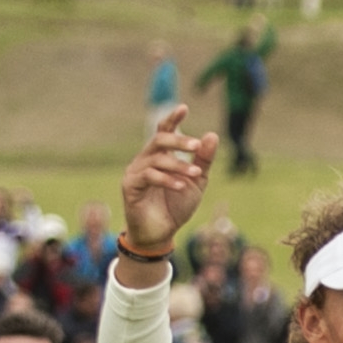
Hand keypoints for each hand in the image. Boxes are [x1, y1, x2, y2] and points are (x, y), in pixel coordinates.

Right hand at [121, 110, 218, 258]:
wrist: (161, 234)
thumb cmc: (175, 207)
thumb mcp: (196, 182)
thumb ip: (203, 161)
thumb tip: (212, 135)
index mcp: (160, 156)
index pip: (164, 131)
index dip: (172, 119)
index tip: (184, 108)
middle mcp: (145, 159)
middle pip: (159, 140)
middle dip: (178, 141)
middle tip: (196, 146)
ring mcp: (135, 172)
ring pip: (156, 159)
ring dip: (178, 165)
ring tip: (194, 174)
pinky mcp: (130, 186)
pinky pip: (149, 177)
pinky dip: (166, 180)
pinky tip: (180, 187)